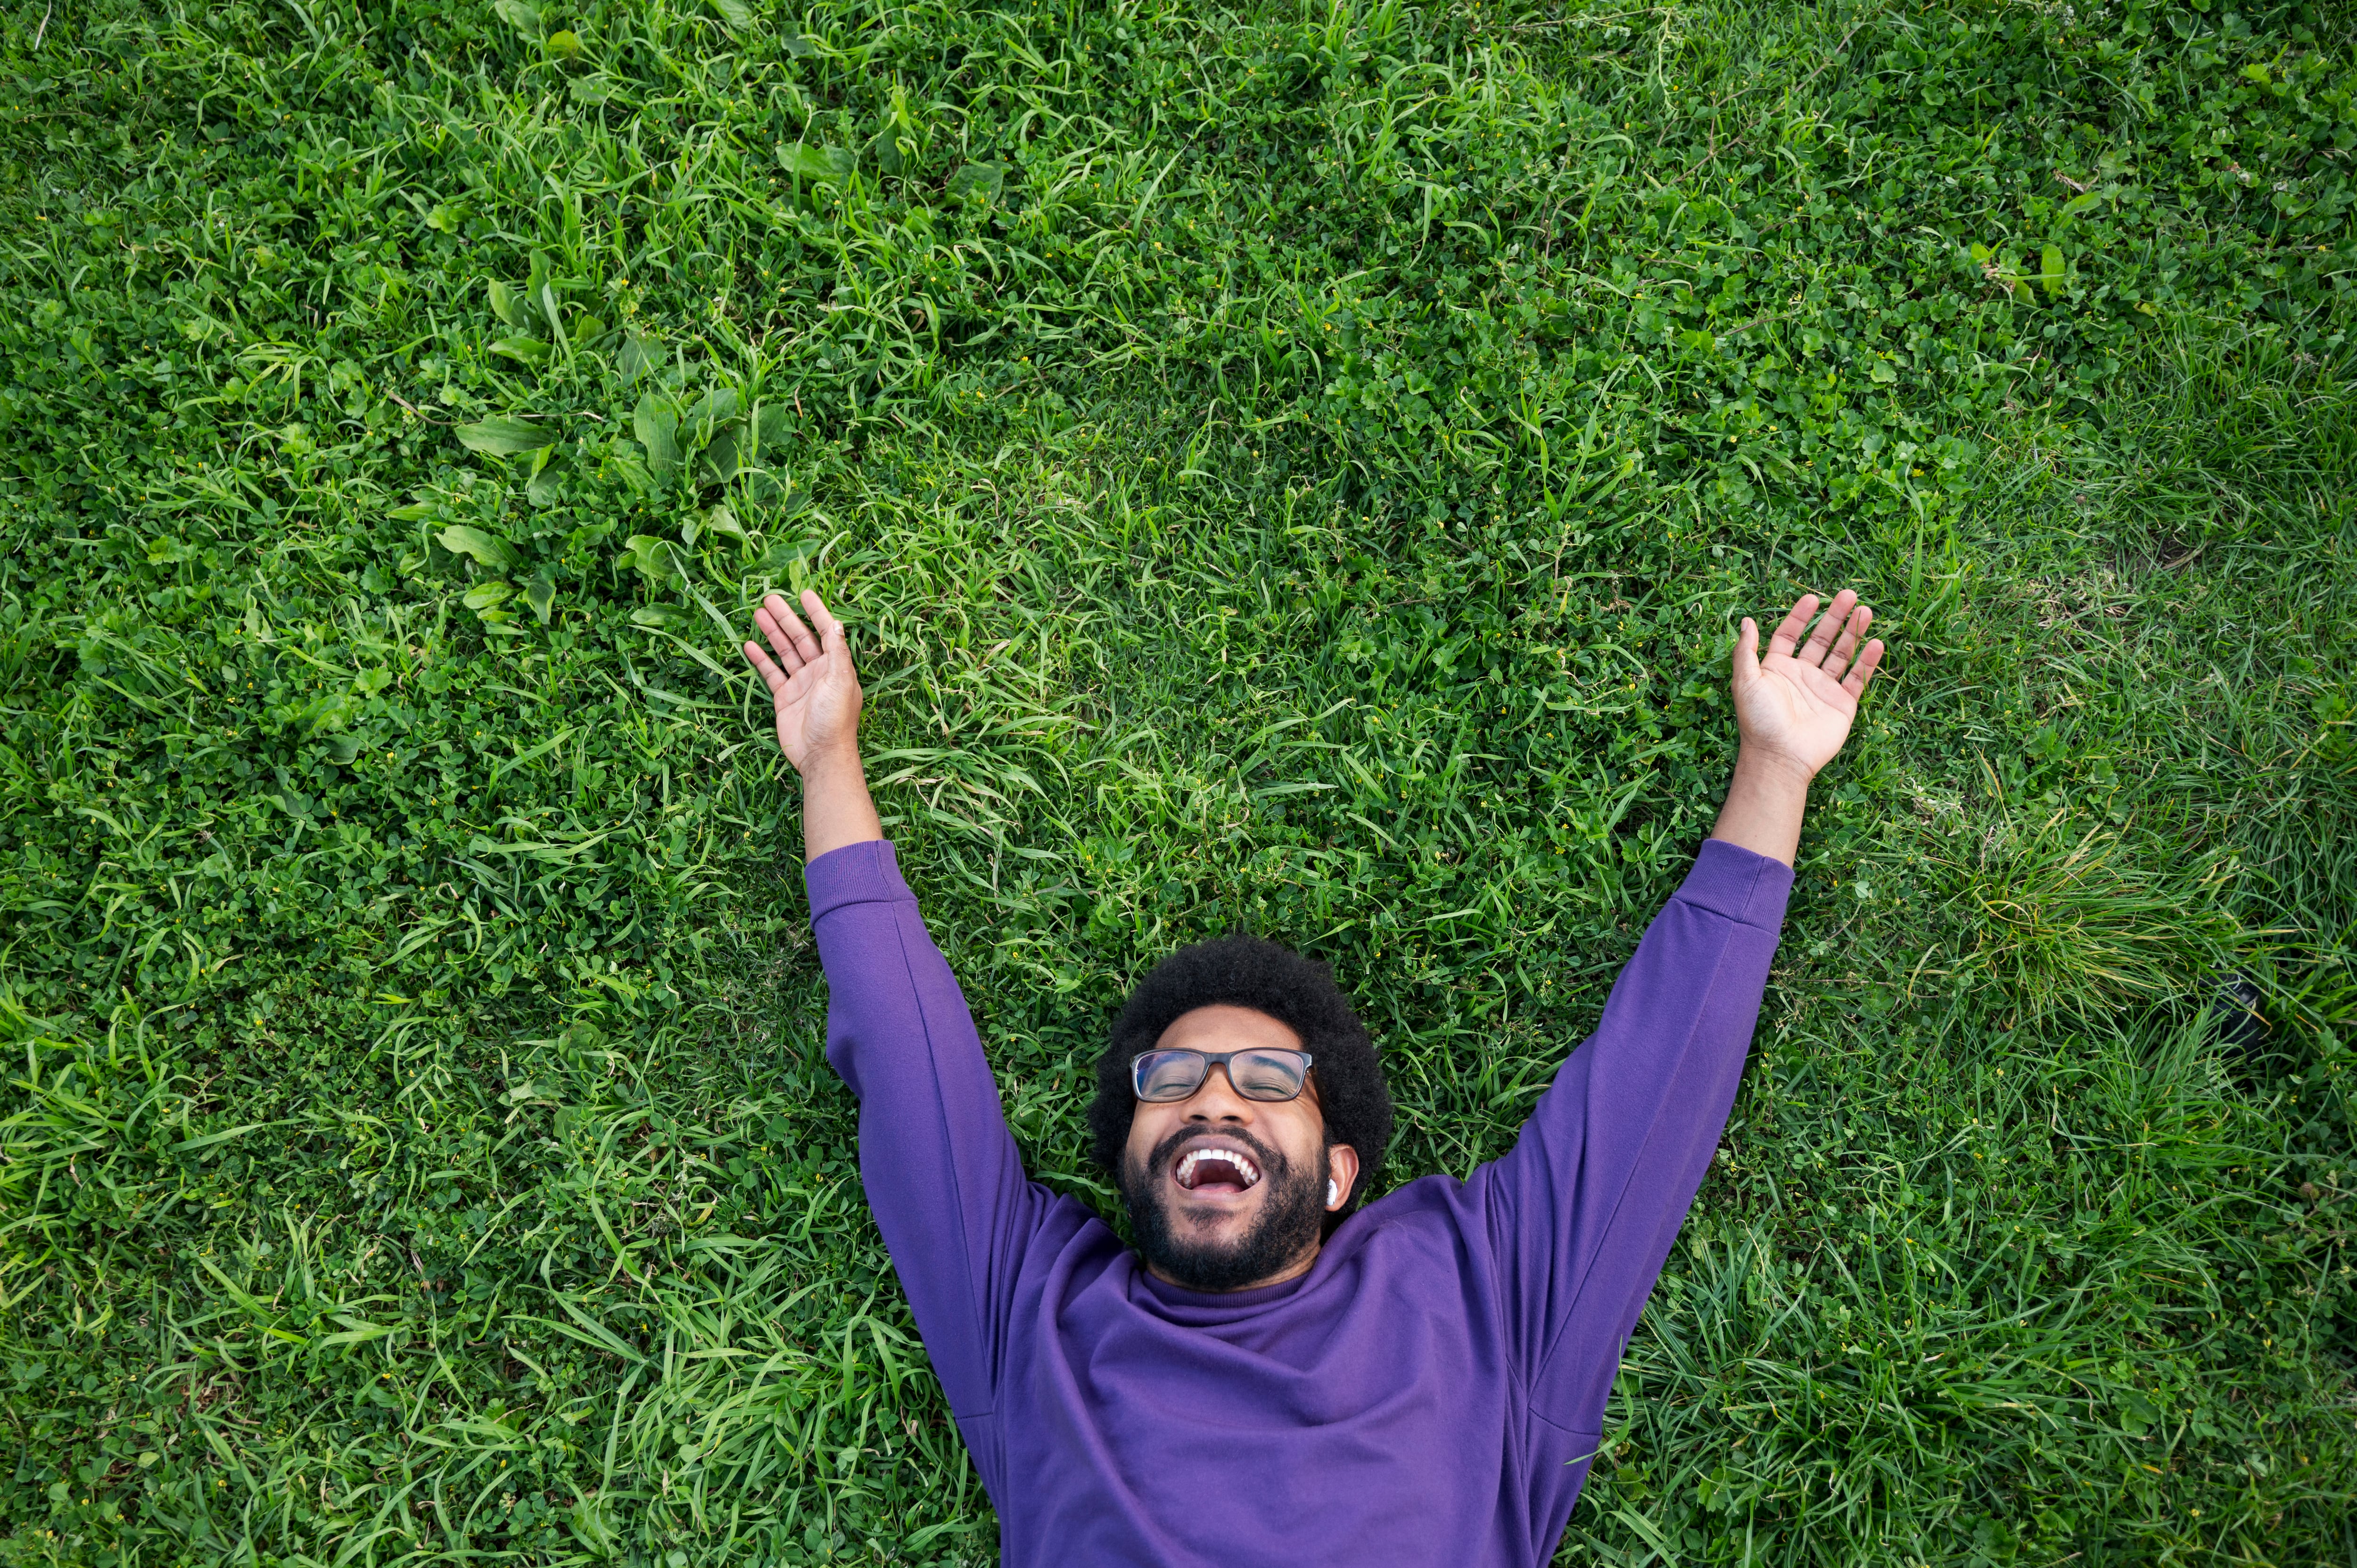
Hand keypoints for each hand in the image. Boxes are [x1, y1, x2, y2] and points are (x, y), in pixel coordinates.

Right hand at [742, 590, 862, 774]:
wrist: (820, 755)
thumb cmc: (835, 718)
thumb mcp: (840, 680)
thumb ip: (837, 651)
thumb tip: (836, 623)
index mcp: (836, 665)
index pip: (825, 631)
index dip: (815, 612)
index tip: (803, 592)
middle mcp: (819, 671)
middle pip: (801, 637)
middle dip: (786, 618)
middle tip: (769, 598)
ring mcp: (800, 684)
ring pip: (784, 651)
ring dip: (772, 633)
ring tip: (757, 613)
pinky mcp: (784, 697)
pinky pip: (771, 673)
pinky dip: (760, 659)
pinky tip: (749, 645)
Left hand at [1730, 590, 1884, 779]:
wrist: (1780, 757)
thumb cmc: (1759, 720)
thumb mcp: (1745, 681)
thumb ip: (1746, 651)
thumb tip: (1747, 621)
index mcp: (1777, 669)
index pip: (1790, 635)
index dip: (1800, 617)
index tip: (1813, 598)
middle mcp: (1801, 676)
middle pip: (1820, 639)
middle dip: (1834, 617)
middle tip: (1848, 595)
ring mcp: (1823, 689)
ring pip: (1841, 654)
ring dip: (1853, 633)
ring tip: (1865, 611)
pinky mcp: (1842, 704)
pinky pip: (1858, 678)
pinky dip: (1867, 662)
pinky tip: (1876, 643)